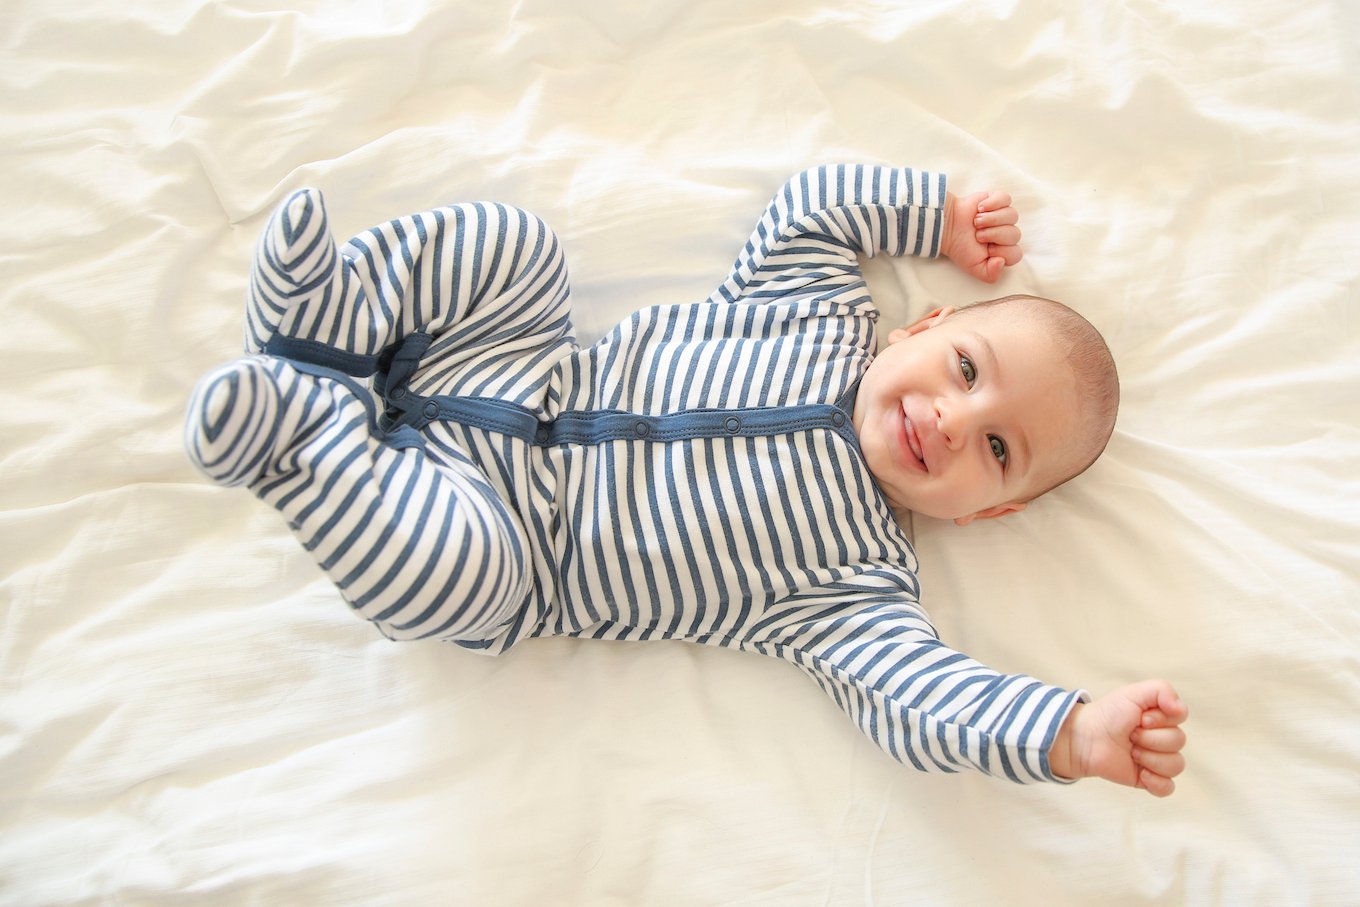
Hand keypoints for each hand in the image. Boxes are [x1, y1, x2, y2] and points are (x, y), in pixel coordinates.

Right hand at [940, 190, 1022, 282]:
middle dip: (994, 234)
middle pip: (1015, 234)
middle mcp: (1006, 233)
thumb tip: (1002, 262)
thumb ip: (991, 275)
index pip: (1016, 254)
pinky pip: (1006, 199)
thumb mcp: (974, 268)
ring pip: (1012, 216)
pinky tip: (980, 208)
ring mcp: (1003, 216)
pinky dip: (993, 203)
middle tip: (978, 235)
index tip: (986, 249)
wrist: (947, 227)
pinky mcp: (997, 199)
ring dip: (992, 219)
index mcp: (1003, 250)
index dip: (1002, 251)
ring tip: (977, 221)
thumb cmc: (960, 247)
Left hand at [1050, 681, 1188, 796]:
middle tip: (1130, 735)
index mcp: (1162, 717)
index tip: (1140, 718)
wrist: (1085, 738)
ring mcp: (1157, 760)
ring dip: (1150, 758)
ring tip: (1131, 752)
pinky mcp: (1149, 779)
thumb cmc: (1108, 714)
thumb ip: (1162, 690)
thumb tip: (1181, 710)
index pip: (1180, 717)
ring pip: (1176, 765)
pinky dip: (1157, 782)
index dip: (1161, 719)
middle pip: (1178, 741)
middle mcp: (1163, 738)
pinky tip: (1141, 774)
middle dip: (1150, 738)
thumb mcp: (1134, 693)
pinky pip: (1168, 788)